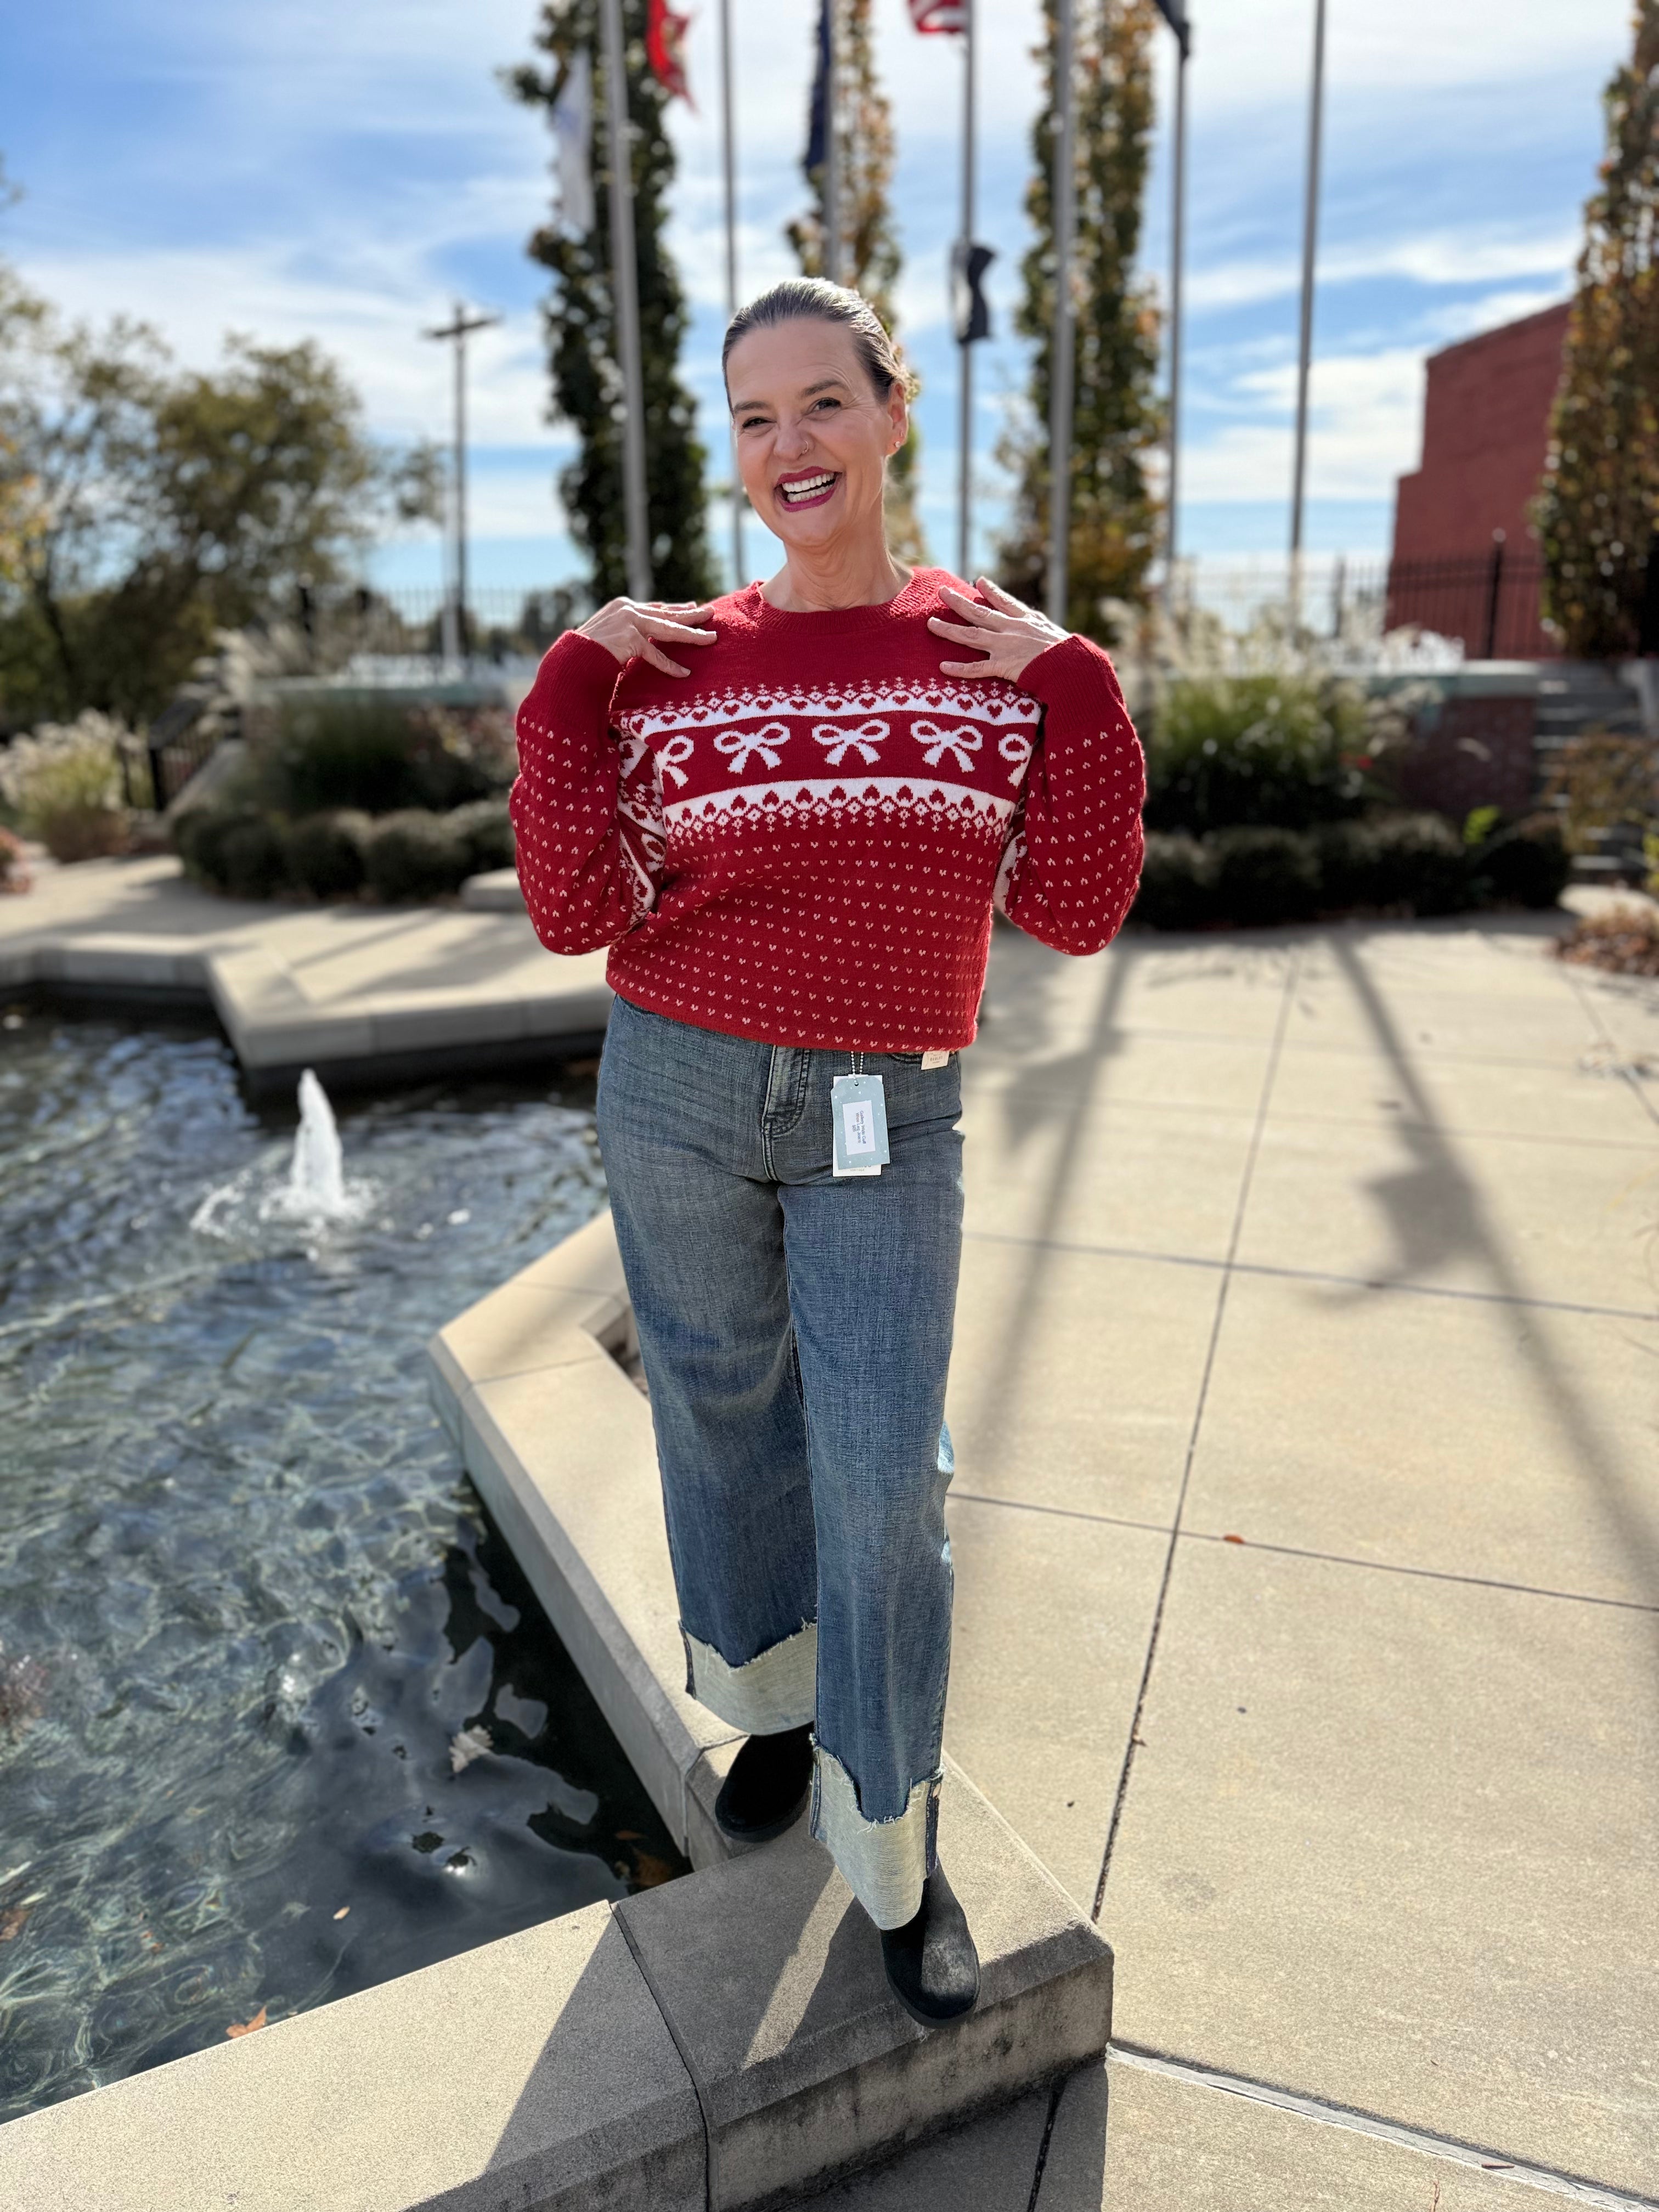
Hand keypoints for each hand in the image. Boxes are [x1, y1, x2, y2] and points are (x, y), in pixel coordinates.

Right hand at [577, 597, 717, 677]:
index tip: (693, 607)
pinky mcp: (629, 639)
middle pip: (667, 613)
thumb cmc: (587, 651)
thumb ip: (627, 630)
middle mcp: (628, 609)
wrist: (571, 657)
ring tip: (711, 638)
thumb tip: (643, 638)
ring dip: (692, 635)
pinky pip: (655, 655)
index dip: (676, 609)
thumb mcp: (610, 634)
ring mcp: (629, 622)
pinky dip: (669, 665)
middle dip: (692, 615)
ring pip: (668, 629)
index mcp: (623, 606)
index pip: (657, 607)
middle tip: (712, 613)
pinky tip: (683, 672)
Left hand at [927, 577, 1067, 682]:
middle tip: (942, 592)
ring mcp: (1005, 646)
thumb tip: (1041, 626)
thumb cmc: (1071, 653)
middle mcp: (1012, 629)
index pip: (1005, 602)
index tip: (979, 581)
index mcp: (1026, 620)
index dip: (991, 592)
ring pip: (971, 636)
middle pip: (979, 613)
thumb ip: (1043, 629)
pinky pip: (976, 669)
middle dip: (959, 602)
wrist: (1073, 665)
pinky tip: (943, 667)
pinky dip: (959, 669)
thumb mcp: (1057, 633)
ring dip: (949, 629)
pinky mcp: (1004, 666)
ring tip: (930, 624)